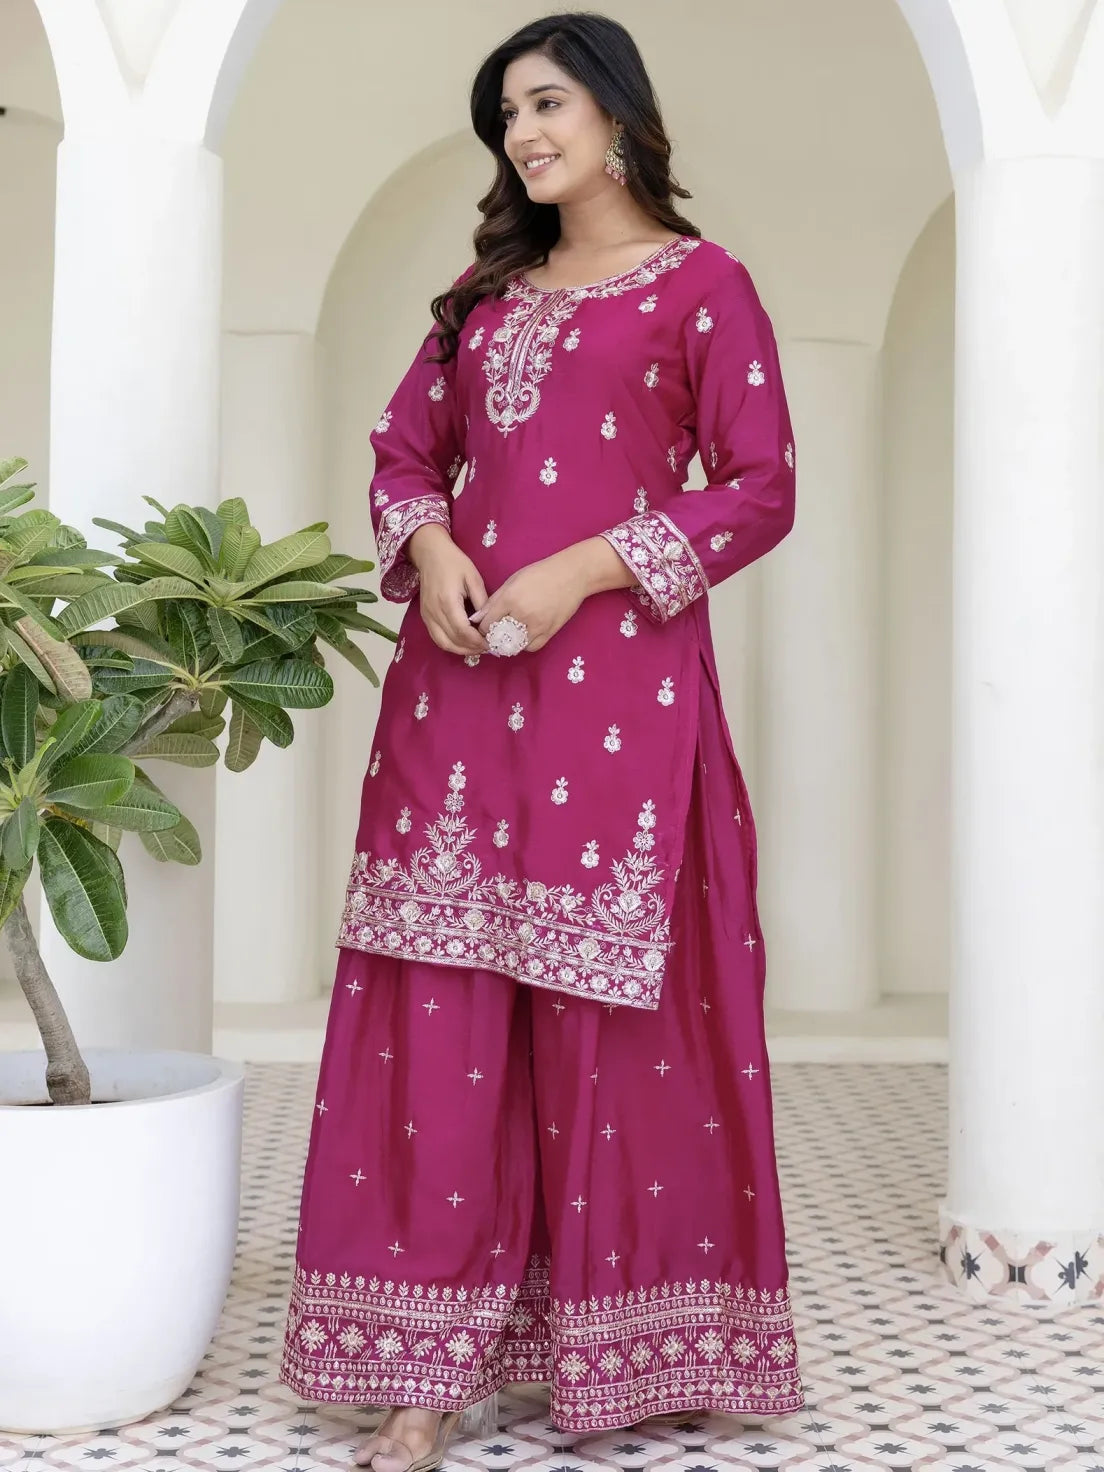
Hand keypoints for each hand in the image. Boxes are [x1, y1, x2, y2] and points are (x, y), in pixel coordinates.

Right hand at [409, 524, 487, 655]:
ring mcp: (427, 616)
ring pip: (443, 643)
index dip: (477, 641)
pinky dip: (450, 644)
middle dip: (471, 648)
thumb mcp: (473, 578)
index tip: (490, 642)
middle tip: (487, 648)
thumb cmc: (454, 562)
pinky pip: (437, 638)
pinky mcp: (425, 616)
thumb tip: (489, 622)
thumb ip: (482, 601)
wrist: (430, 554)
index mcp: (448, 602)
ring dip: (460, 650)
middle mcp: (434, 612)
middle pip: (453, 640)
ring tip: (476, 649)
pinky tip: (463, 643)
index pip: (463, 631)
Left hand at [470, 538, 632, 652]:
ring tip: (508, 636)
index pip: (487, 623)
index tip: (483, 627)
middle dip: (493, 637)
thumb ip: (494, 601)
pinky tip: (523, 636)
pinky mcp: (549, 632)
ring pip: (514, 645)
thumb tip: (476, 618)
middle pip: (498, 637)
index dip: (481, 628)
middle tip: (493, 634)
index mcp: (510, 599)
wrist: (572, 575)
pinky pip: (531, 647)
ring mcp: (537, 625)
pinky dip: (524, 645)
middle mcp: (522, 614)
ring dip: (508, 643)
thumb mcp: (513, 581)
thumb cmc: (540, 573)